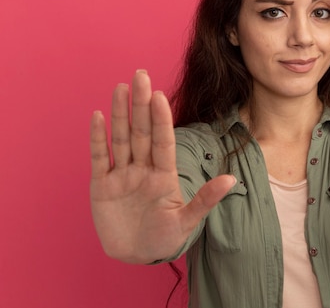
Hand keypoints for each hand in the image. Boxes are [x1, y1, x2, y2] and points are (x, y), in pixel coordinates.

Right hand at [90, 70, 235, 263]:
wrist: (136, 255)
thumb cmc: (165, 238)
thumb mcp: (186, 221)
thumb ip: (205, 200)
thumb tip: (231, 179)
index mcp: (164, 175)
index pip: (163, 141)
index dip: (161, 119)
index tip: (161, 96)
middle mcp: (143, 168)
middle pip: (141, 132)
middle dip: (141, 105)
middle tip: (141, 75)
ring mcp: (122, 174)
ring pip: (121, 138)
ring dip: (120, 114)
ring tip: (122, 87)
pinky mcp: (102, 184)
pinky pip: (99, 157)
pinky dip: (98, 138)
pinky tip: (98, 116)